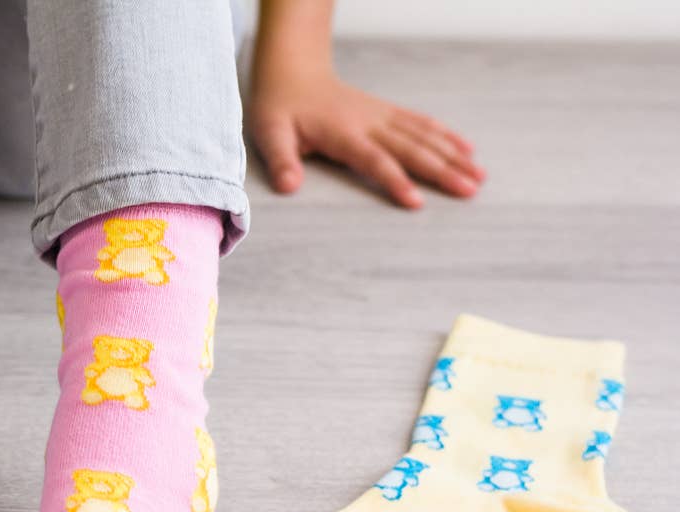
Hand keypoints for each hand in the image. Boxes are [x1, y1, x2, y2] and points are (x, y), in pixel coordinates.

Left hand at [248, 69, 483, 208]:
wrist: (292, 73)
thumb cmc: (279, 107)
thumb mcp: (269, 134)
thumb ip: (281, 160)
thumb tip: (289, 187)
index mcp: (343, 133)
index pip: (375, 160)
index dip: (396, 181)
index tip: (417, 202)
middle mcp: (369, 123)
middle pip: (412, 149)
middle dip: (442, 171)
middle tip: (469, 192)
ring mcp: (382, 116)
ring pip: (424, 136)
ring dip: (453, 156)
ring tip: (479, 176)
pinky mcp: (387, 112)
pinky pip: (422, 123)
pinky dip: (446, 136)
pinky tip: (467, 150)